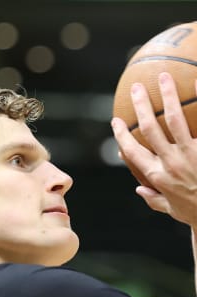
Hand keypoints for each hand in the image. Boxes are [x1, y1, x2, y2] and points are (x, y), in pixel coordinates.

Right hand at [111, 72, 196, 227]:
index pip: (132, 151)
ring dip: (167, 96)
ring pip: (174, 120)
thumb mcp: (169, 208)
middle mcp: (169, 162)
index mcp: (155, 176)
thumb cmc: (194, 212)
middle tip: (136, 88)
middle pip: (150, 129)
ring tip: (163, 77)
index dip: (121, 135)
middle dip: (141, 106)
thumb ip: (152, 198)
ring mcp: (190, 155)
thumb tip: (138, 188)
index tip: (116, 121)